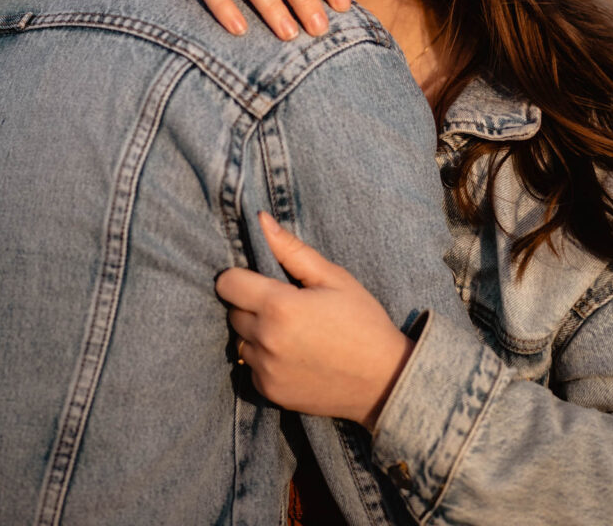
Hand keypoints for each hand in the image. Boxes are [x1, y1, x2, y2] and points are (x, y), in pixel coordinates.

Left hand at [215, 212, 413, 430]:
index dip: (241, 277)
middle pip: (233, 312)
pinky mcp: (270, 392)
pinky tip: (294, 354)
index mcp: (279, 306)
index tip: (260, 279)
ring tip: (291, 331)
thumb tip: (260, 220)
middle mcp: (266, 340)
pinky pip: (251, 367)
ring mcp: (266, 370)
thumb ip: (291, 249)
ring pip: (240, 340)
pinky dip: (265, 359)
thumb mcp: (333, 278)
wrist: (384, 380)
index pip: (227, 284)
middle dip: (251, 304)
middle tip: (285, 305)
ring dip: (256, 333)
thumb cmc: (362, 321)